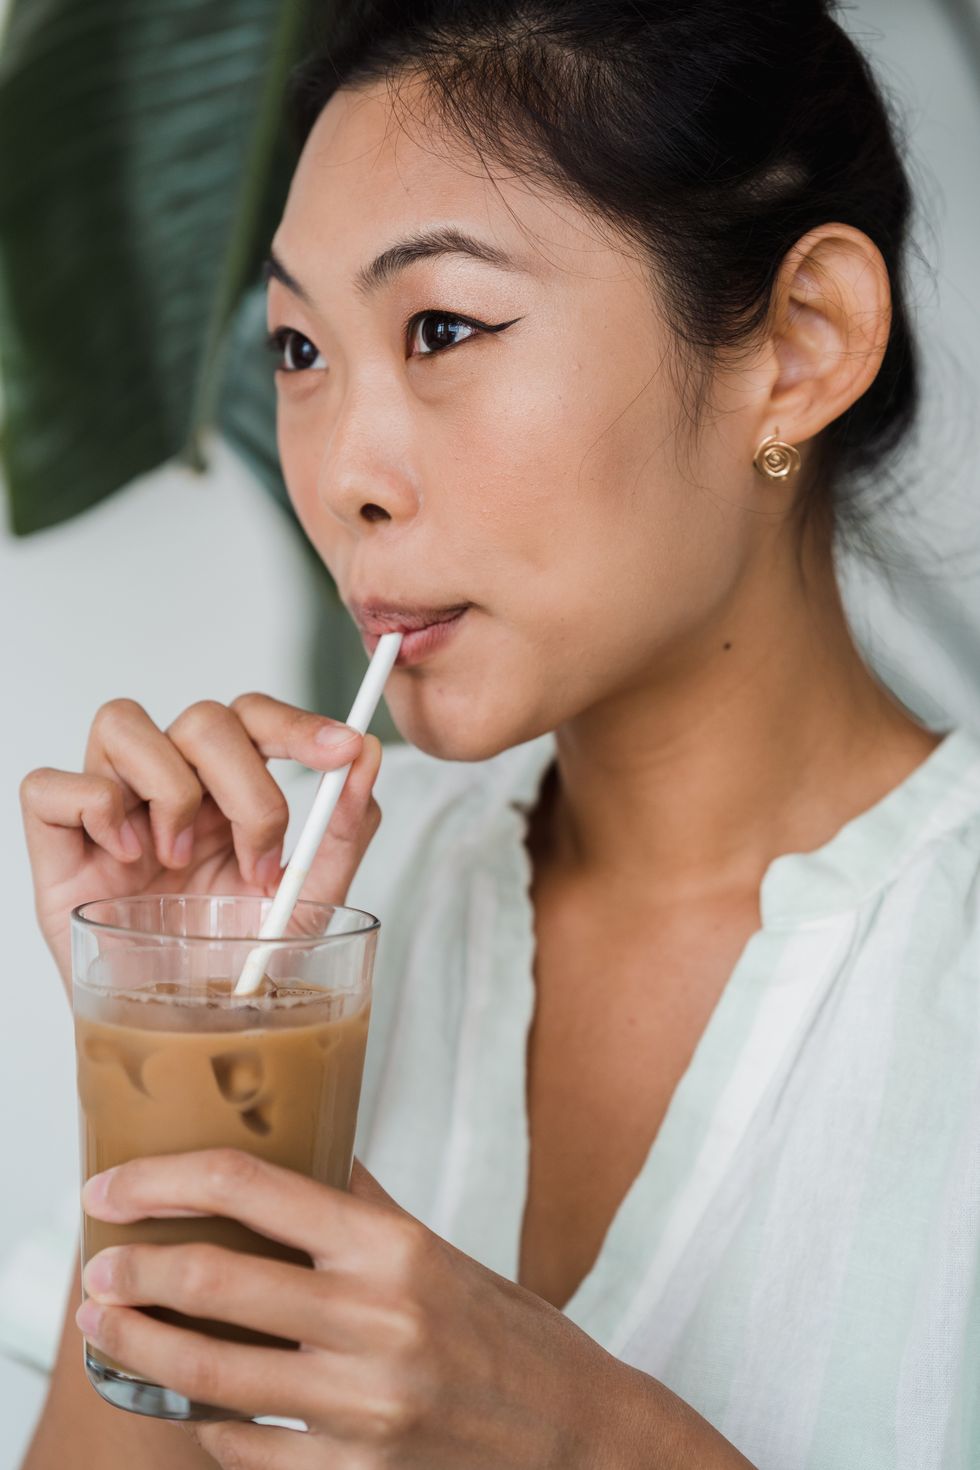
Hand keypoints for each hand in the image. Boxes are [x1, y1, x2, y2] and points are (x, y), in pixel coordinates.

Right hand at [20, 693, 382, 991]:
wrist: (187, 1046)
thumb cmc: (236, 971)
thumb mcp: (309, 905)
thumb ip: (343, 831)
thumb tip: (369, 753)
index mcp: (227, 794)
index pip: (253, 717)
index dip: (295, 721)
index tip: (343, 750)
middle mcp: (169, 789)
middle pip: (201, 719)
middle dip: (246, 785)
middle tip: (257, 861)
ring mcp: (111, 813)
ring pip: (121, 722)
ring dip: (168, 790)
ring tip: (178, 861)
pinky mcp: (57, 847)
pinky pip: (48, 785)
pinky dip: (92, 807)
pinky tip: (124, 858)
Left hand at [76, 1150, 636, 1468]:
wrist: (575, 1435)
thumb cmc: (509, 1335)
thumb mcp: (441, 1254)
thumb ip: (363, 1210)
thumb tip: (297, 1161)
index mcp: (393, 1246)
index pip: (252, 1186)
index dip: (164, 1180)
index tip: (112, 1189)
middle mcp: (376, 1320)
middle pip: (214, 1282)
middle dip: (132, 1273)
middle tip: (96, 1269)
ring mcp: (362, 1407)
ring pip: (211, 1375)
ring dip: (140, 1352)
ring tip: (105, 1334)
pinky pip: (244, 1451)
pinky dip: (203, 1426)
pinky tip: (189, 1406)